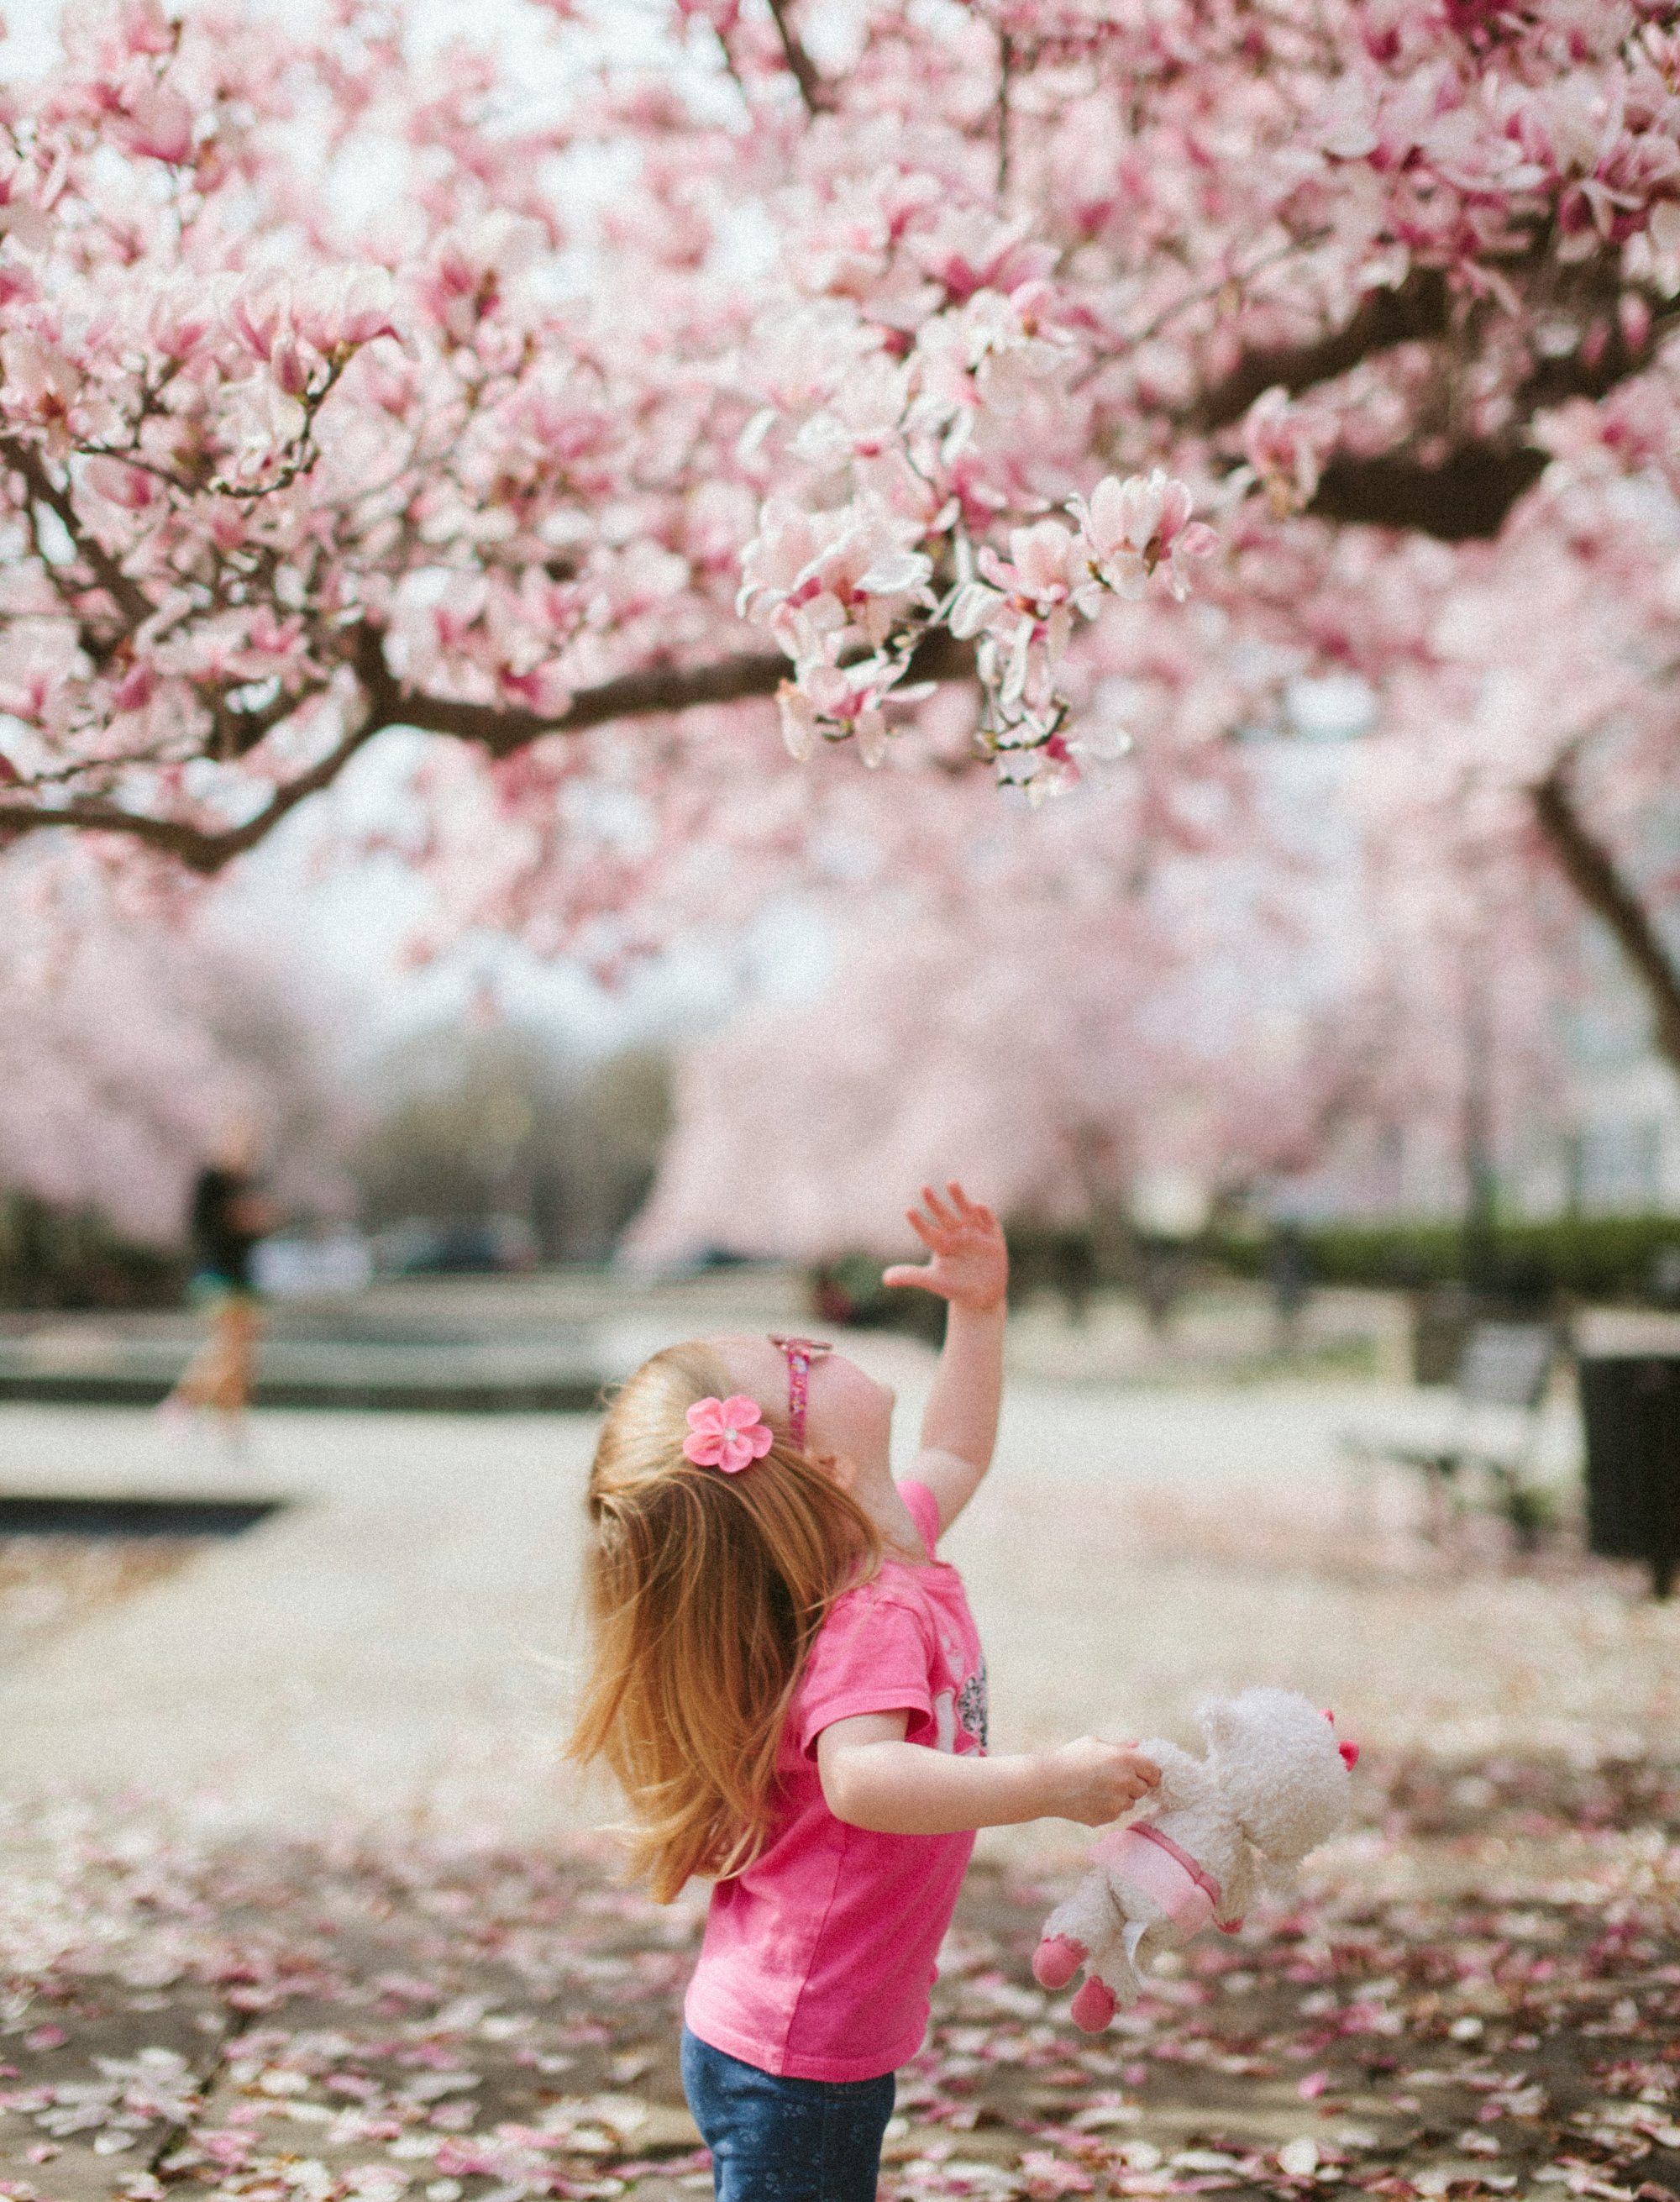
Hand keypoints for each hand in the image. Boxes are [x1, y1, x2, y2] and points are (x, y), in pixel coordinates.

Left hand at [882, 1183, 1007, 1312]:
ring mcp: (975, 1233)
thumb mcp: (933, 1281)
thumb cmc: (955, 1285)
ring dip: (959, 1198)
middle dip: (934, 1203)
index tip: (908, 1211)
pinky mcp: (993, 1237)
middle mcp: (956, 1234)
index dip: (918, 1223)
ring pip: (966, 1212)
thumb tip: (884, 1279)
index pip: (927, 1231)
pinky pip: (989, 1221)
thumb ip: (910, 1276)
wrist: (982, 1295)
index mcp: (941, 1243)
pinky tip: (978, 1205)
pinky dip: (985, 1213)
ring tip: (950, 1183)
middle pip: (944, 1216)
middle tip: (923, 1188)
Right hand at [1036, 1738, 1159, 1826]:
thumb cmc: (1069, 1758)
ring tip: (1097, 1788)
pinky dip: (1108, 1807)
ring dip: (1121, 1797)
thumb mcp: (1094, 1744)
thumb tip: (1137, 1744)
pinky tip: (1090, 1798)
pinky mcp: (1107, 1817)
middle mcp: (1125, 1782)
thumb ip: (1120, 1746)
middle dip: (1133, 1784)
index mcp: (1125, 1760)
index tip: (1141, 1773)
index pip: (1154, 1771)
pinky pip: (1115, 1813)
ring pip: (1129, 1802)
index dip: (1149, 1772)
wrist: (1047, 1784)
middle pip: (1143, 1789)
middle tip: (1113, 1779)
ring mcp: (1117, 1803)